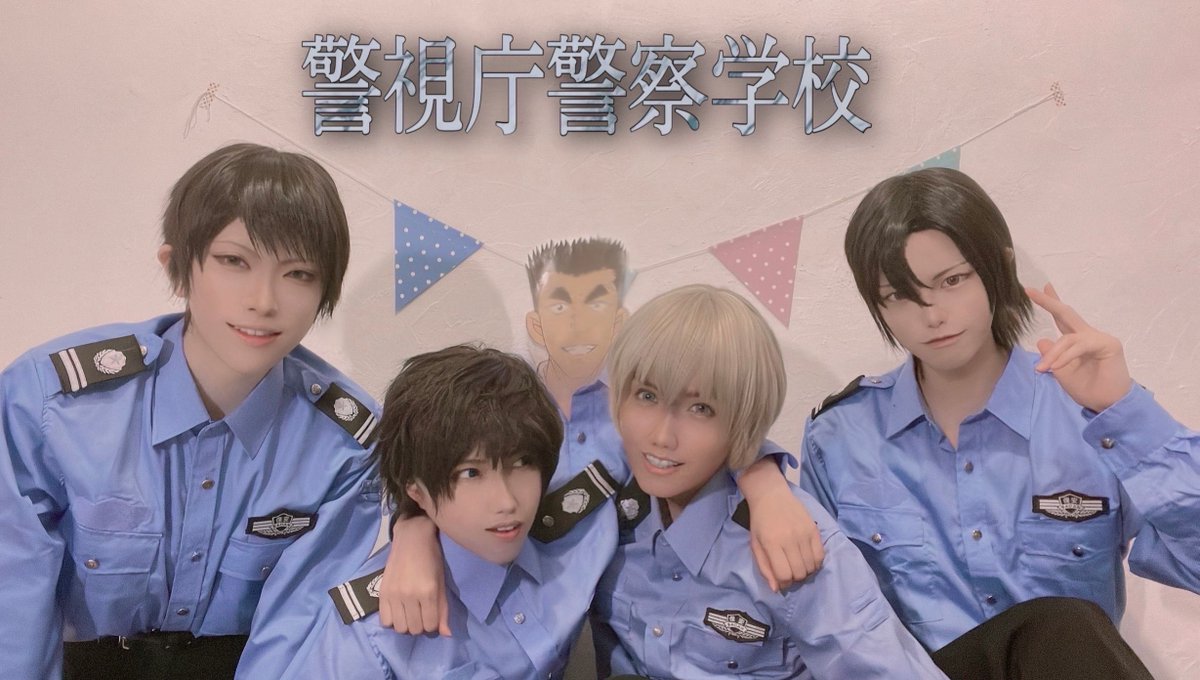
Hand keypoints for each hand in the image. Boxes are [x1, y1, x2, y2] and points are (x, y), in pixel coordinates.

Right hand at [378, 514, 449, 635]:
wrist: (411, 538)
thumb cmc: (432, 558)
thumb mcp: (441, 583)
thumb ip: (443, 609)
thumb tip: (446, 634)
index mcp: (428, 592)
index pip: (430, 625)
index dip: (433, 624)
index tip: (432, 615)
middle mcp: (410, 595)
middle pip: (414, 629)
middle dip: (420, 625)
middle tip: (421, 614)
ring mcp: (394, 594)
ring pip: (399, 628)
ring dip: (406, 625)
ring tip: (409, 613)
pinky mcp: (382, 592)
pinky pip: (385, 621)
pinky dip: (392, 620)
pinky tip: (398, 610)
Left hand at [738, 458, 824, 590]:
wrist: (771, 495)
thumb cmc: (760, 522)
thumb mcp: (755, 545)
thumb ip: (765, 567)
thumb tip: (777, 589)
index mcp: (771, 543)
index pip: (784, 574)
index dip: (784, 583)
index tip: (781, 580)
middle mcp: (789, 539)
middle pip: (799, 573)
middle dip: (795, 579)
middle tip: (790, 572)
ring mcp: (804, 533)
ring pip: (811, 566)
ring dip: (805, 571)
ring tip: (798, 565)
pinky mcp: (814, 529)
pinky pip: (821, 555)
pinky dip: (815, 563)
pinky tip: (808, 560)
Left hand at [1025, 283, 1131, 411]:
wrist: (1107, 404)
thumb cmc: (1087, 388)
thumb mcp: (1061, 372)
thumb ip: (1052, 356)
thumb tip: (1041, 340)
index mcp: (1076, 340)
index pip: (1061, 319)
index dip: (1051, 303)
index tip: (1035, 289)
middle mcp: (1087, 335)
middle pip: (1066, 314)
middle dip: (1049, 302)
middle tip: (1030, 291)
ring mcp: (1099, 338)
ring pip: (1068, 339)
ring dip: (1053, 355)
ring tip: (1042, 369)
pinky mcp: (1108, 345)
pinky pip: (1079, 347)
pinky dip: (1065, 357)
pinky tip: (1055, 367)